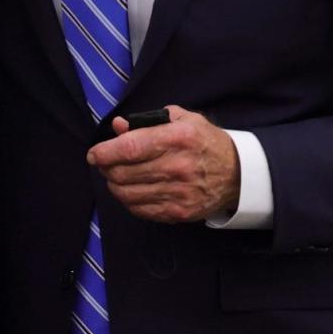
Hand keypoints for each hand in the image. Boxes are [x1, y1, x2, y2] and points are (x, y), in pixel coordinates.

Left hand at [87, 103, 239, 222]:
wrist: (238, 175)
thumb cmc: (205, 142)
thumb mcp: (182, 120)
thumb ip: (147, 121)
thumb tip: (118, 126)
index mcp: (178, 138)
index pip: (130, 147)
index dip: (105, 152)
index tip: (94, 154)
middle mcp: (178, 166)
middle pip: (123, 173)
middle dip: (106, 168)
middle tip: (104, 163)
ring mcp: (178, 193)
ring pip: (127, 193)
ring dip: (114, 184)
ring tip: (116, 175)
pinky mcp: (178, 212)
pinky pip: (139, 209)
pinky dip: (128, 200)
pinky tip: (131, 189)